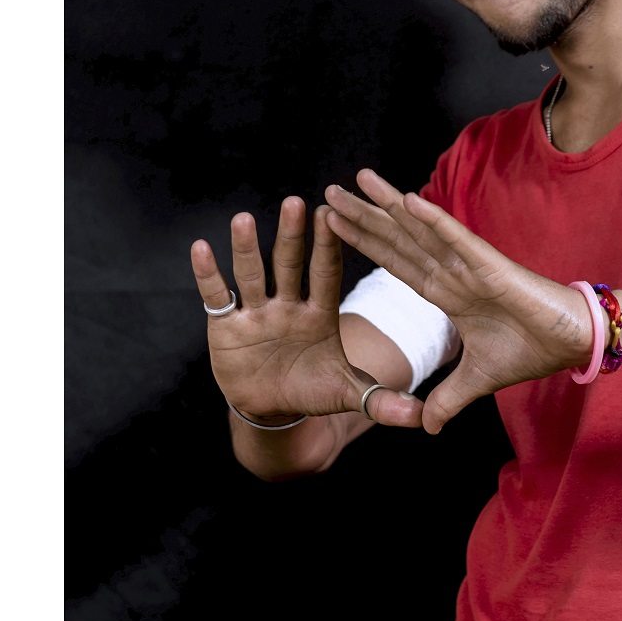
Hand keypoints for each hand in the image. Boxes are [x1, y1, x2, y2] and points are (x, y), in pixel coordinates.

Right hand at [190, 196, 422, 427]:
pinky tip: (200, 248)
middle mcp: (288, 305)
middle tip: (295, 202)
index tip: (331, 216)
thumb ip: (382, 401)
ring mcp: (256, 312)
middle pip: (289, 265)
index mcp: (320, 313)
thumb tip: (421, 418)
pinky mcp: (226, 326)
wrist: (274, 409)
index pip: (326, 274)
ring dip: (246, 248)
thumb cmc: (314, 391)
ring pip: (251, 274)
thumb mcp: (348, 395)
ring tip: (243, 219)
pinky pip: (216, 297)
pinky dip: (208, 275)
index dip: (328, 247)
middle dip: (291, 236)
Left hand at [322, 170, 594, 433]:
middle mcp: (452, 272)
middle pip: (399, 240)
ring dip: (389, 206)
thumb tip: (428, 428)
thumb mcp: (477, 380)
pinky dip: (433, 221)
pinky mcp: (492, 267)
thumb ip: (448, 399)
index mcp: (447, 292)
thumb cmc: (532, 349)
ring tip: (358, 179)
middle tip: (330, 191)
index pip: (396, 263)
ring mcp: (469, 266)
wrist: (572, 342)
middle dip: (364, 216)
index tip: (334, 223)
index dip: (366, 242)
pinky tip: (407, 201)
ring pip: (421, 231)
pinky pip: (457, 240)